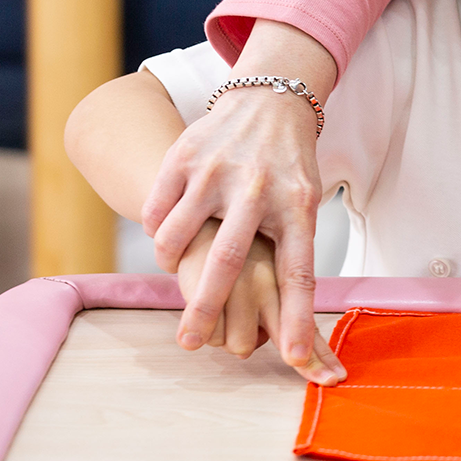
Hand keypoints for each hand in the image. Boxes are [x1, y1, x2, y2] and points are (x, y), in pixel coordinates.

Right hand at [139, 20, 338, 380]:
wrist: (269, 101)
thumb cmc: (288, 171)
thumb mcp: (306, 206)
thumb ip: (293, 256)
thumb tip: (300, 329)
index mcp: (298, 206)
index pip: (300, 273)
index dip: (299, 318)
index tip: (297, 359)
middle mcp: (258, 188)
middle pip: (229, 262)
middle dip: (206, 308)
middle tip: (188, 343)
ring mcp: (218, 170)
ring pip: (176, 238)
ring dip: (171, 261)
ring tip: (177, 265)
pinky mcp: (185, 155)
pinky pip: (155, 211)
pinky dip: (156, 229)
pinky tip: (168, 227)